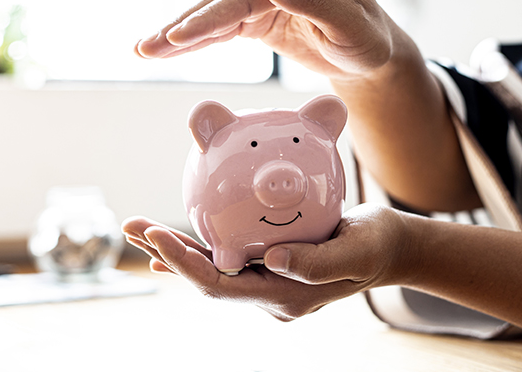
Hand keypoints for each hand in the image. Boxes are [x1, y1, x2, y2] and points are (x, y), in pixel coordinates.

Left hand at [121, 203, 409, 320]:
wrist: (389, 250)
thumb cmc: (378, 245)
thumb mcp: (358, 250)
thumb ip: (319, 262)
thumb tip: (273, 260)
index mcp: (285, 297)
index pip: (222, 286)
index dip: (184, 265)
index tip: (156, 237)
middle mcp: (268, 295)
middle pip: (206, 278)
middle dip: (166, 253)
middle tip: (131, 224)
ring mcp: (266, 282)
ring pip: (211, 267)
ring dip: (173, 249)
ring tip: (137, 227)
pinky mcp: (267, 266)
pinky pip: (224, 260)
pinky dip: (195, 251)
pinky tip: (167, 245)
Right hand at [134, 0, 397, 80]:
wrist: (370, 53)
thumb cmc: (368, 39)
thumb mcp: (351, 23)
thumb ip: (314, 2)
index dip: (209, 18)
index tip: (178, 36)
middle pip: (219, 0)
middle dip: (180, 26)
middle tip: (145, 47)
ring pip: (213, 13)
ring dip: (178, 33)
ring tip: (143, 50)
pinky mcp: (258, 14)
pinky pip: (222, 28)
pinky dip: (196, 40)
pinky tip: (169, 50)